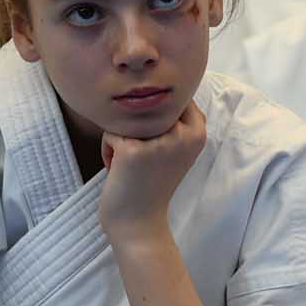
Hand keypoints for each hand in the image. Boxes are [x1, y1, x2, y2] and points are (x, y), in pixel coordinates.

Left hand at [96, 100, 206, 241]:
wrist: (138, 222)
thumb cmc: (151, 182)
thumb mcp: (177, 149)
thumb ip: (176, 120)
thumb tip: (157, 83)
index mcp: (198, 132)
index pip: (173, 99)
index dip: (156, 116)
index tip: (156, 147)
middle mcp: (182, 134)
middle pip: (146, 106)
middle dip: (136, 128)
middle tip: (142, 158)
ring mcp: (158, 141)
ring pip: (126, 118)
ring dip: (122, 138)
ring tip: (130, 164)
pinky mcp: (132, 149)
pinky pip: (110, 132)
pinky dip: (108, 150)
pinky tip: (118, 170)